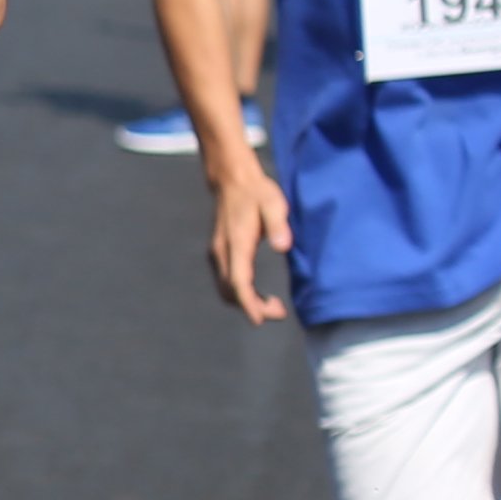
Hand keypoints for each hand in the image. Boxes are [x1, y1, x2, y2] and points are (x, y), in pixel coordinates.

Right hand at [203, 154, 292, 322]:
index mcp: (236, 244)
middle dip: (251, 307)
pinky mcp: (220, 252)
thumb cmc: (257, 192)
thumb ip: (278, 225)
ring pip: (225, 288)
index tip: (260, 319)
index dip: (248, 303)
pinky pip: (226, 280)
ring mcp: (218, 253)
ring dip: (245, 301)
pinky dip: (240, 292)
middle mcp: (222, 252)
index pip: (238, 281)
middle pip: (229, 290)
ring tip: (272, 304)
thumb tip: (282, 247)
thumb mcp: (273, 204)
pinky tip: (258, 292)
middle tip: (279, 311)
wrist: (232, 180)